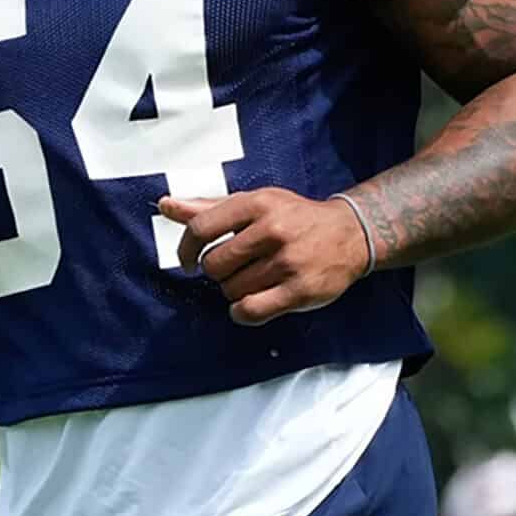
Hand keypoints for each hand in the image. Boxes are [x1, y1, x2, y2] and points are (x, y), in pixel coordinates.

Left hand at [158, 188, 371, 324]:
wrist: (350, 234)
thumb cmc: (293, 218)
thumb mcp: (254, 203)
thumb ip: (208, 207)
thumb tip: (165, 205)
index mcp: (258, 203)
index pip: (200, 228)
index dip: (186, 249)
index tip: (189, 260)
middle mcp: (273, 230)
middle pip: (214, 265)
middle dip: (218, 272)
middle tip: (236, 268)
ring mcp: (288, 261)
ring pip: (231, 290)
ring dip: (234, 290)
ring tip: (254, 280)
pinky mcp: (300, 290)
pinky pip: (250, 310)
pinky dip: (242, 312)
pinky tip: (251, 303)